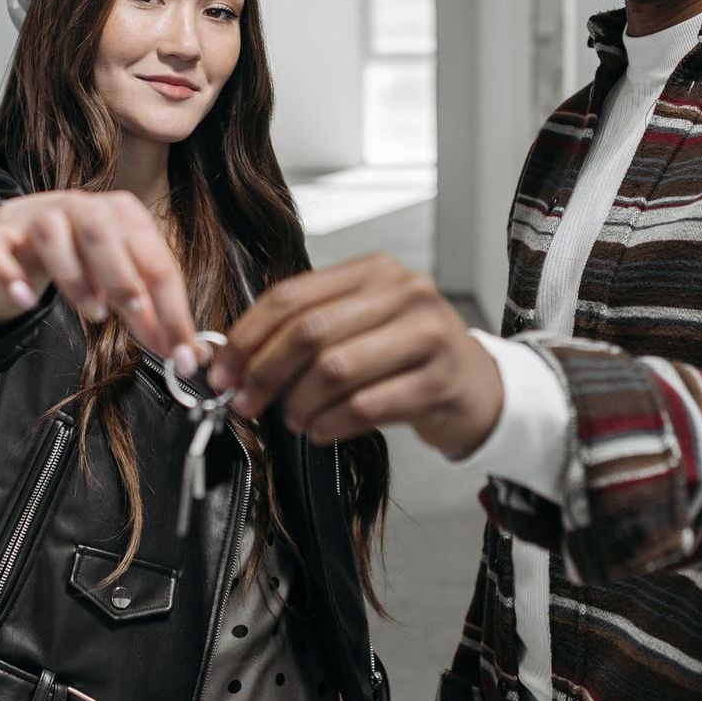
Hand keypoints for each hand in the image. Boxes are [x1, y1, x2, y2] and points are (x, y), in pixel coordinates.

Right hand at [0, 190, 200, 370]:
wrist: (16, 233)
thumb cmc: (81, 255)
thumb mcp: (119, 278)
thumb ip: (149, 312)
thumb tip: (186, 353)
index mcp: (123, 214)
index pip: (155, 259)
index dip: (172, 308)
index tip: (180, 352)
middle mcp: (82, 207)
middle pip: (105, 233)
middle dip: (125, 279)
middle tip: (137, 317)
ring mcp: (36, 216)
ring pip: (53, 234)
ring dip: (75, 277)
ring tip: (93, 312)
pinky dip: (9, 273)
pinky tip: (25, 300)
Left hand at [208, 253, 503, 457]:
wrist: (478, 386)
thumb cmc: (408, 355)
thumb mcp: (363, 324)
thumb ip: (308, 329)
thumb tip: (234, 360)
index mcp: (375, 270)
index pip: (292, 295)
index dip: (248, 336)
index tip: (223, 370)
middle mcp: (404, 292)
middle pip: (310, 331)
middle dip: (264, 372)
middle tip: (244, 401)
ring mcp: (427, 334)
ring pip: (335, 369)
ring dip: (299, 403)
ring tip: (293, 418)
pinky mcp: (439, 380)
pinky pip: (365, 406)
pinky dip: (330, 425)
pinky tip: (321, 430)